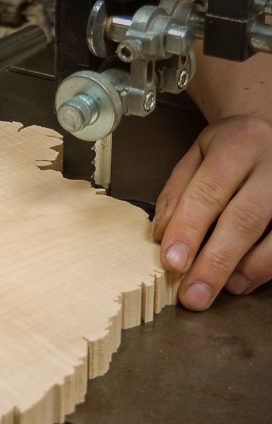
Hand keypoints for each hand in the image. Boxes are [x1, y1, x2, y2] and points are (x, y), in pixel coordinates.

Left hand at [153, 115, 271, 310]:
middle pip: (244, 219)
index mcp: (237, 145)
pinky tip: (240, 281)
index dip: (188, 230)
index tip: (172, 263)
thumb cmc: (227, 150)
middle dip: (214, 262)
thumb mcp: (195, 158)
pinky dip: (265, 270)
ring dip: (243, 271)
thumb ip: (176, 194)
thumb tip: (162, 236)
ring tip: (214, 291)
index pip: (208, 192)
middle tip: (192, 295)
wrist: (271, 129)